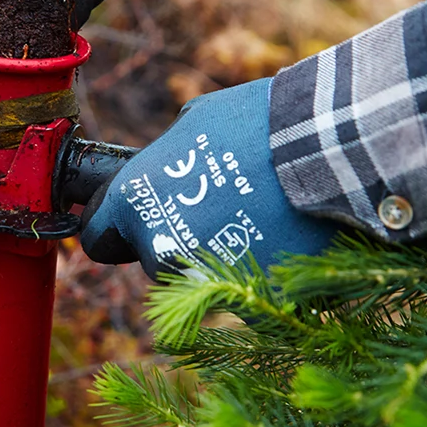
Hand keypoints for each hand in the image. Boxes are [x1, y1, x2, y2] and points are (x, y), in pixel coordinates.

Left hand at [78, 79, 345, 277]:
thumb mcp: (196, 123)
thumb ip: (169, 156)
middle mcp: (158, 247)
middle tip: (218, 206)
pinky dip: (260, 277)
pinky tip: (282, 244)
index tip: (132, 223)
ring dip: (217, 256)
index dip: (115, 229)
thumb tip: (168, 163)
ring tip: (258, 220)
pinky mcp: (251, 302)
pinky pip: (247, 296)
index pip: (98, 237)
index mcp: (133, 202)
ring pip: (198, 277)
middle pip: (154, 256)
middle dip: (178, 236)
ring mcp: (202, 280)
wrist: (327, 150)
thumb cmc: (258, 123)